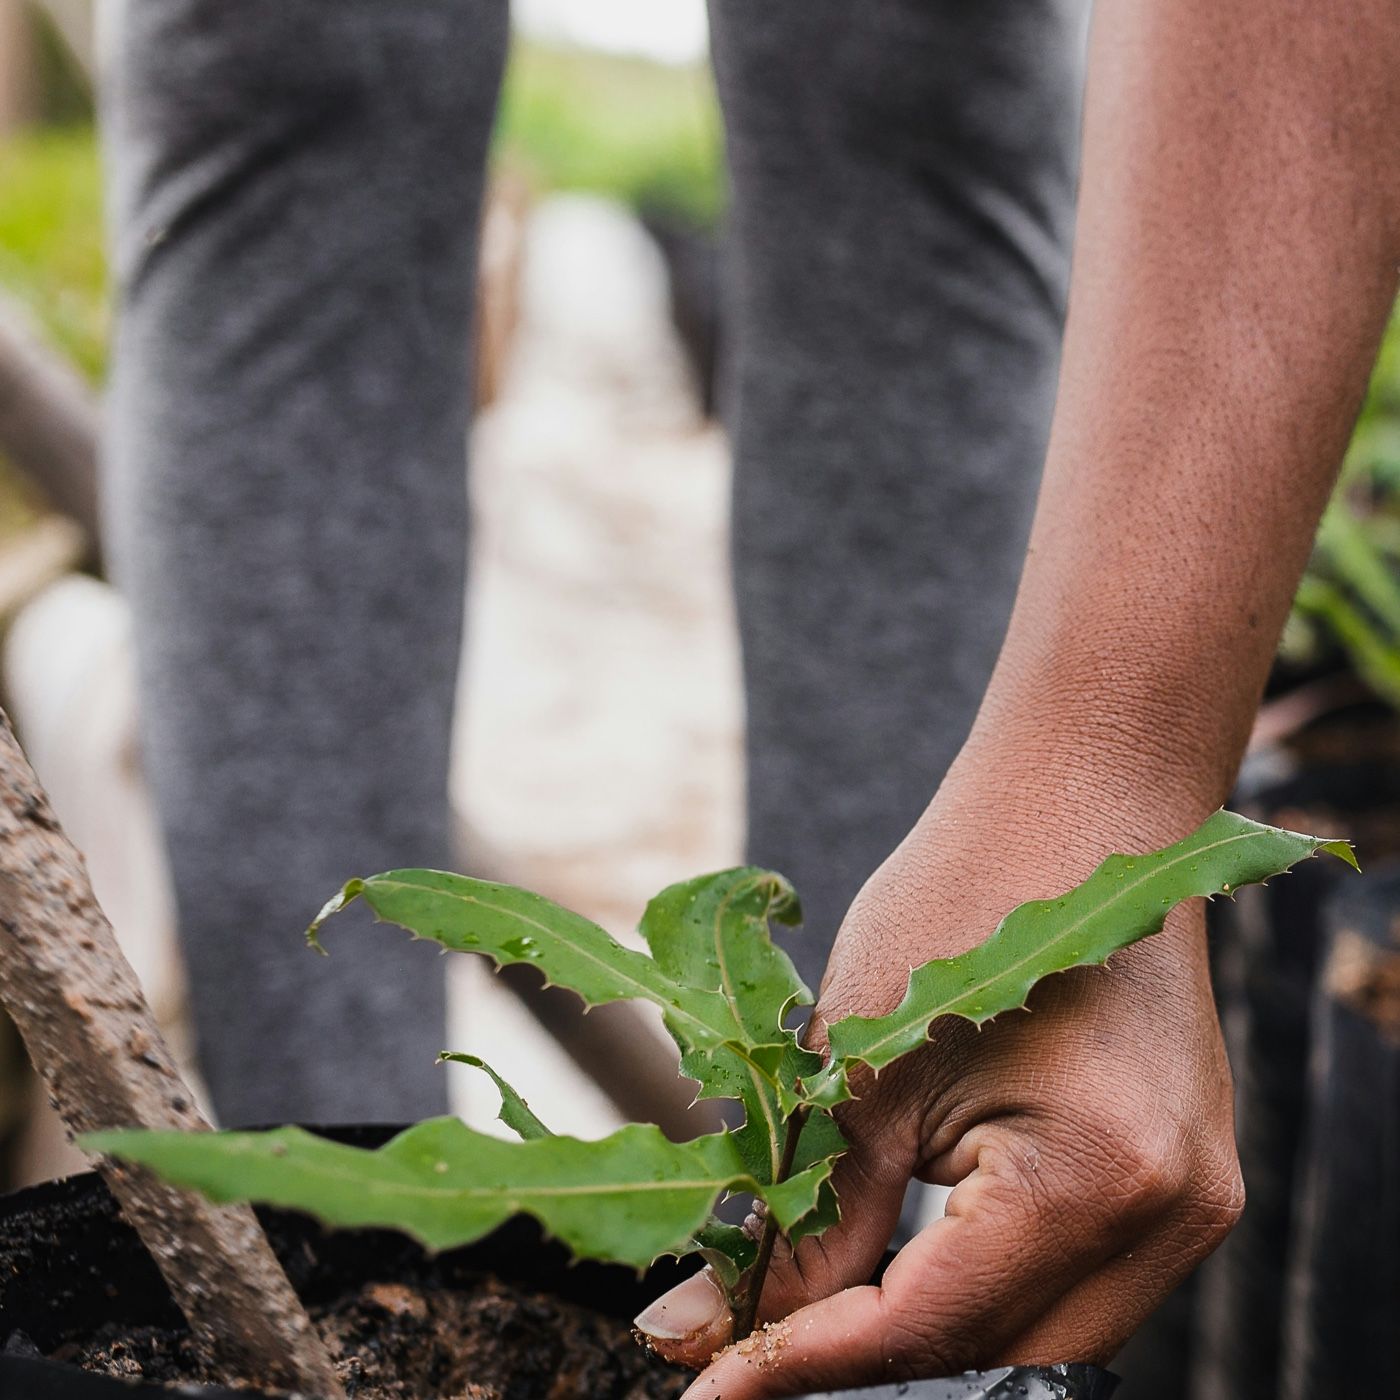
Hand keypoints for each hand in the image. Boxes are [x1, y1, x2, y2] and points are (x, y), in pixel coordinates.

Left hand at [635, 760, 1243, 1397]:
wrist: (1077, 802)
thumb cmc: (963, 894)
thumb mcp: (866, 1059)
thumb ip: (808, 1217)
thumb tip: (712, 1329)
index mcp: (1094, 1173)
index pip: (928, 1328)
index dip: (801, 1362)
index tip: (701, 1379)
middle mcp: (1171, 1211)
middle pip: (994, 1357)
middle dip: (866, 1357)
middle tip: (749, 1340)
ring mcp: (1195, 1201)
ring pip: (1043, 1338)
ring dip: (925, 1329)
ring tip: (815, 1301)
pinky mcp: (1185, 1180)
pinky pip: (1078, 1283)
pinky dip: (985, 1287)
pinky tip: (907, 1259)